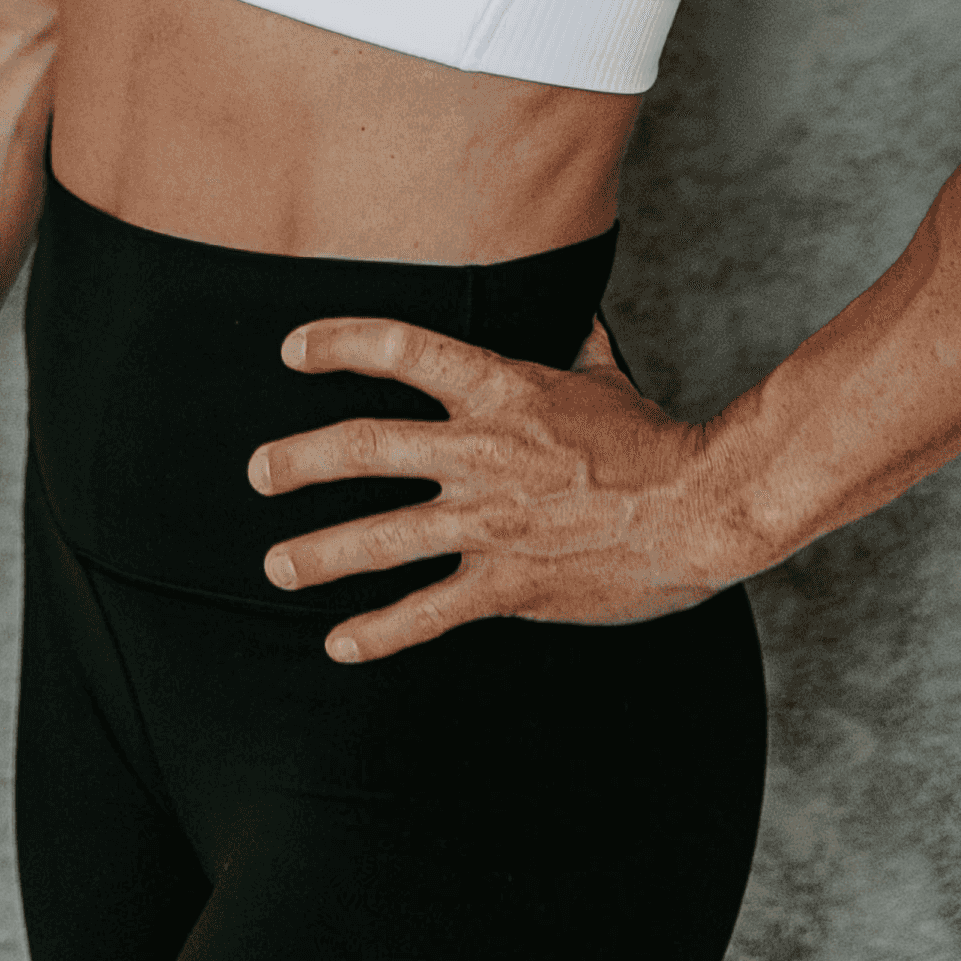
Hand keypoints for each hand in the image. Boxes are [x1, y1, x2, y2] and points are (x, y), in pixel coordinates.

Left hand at [247, 312, 738, 662]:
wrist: (700, 508)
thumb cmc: (655, 441)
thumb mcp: (605, 378)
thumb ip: (573, 347)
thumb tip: (572, 316)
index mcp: (501, 389)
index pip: (403, 351)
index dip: (339, 343)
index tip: (293, 349)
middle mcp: (482, 453)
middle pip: (365, 448)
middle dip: (300, 461)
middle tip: (260, 473)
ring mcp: (490, 522)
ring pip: (380, 538)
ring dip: (317, 554)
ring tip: (277, 566)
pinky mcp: (508, 584)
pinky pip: (427, 613)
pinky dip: (378, 633)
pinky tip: (340, 644)